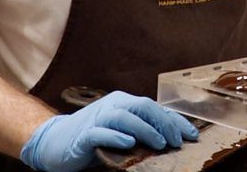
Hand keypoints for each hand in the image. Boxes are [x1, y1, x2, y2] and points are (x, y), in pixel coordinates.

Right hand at [19, 91, 197, 171]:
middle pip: (142, 107)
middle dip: (163, 123)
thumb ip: (141, 132)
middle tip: (176, 141)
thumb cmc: (92, 138)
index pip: (154, 107)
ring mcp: (97, 118)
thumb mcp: (121, 132)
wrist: (54, 142)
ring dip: (144, 129)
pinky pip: (100, 133)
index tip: (192, 135)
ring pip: (124, 117)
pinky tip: (128, 143)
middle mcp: (112, 106)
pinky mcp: (84, 135)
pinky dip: (115, 137)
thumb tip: (171, 139)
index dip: (175, 120)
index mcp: (123, 103)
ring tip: (159, 143)